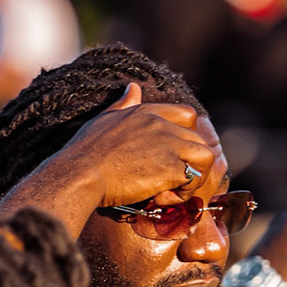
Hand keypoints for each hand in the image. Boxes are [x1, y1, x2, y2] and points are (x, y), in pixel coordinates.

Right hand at [55, 83, 224, 208]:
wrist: (81, 173)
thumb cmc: (85, 151)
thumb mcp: (104, 119)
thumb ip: (122, 104)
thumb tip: (133, 87)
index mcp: (146, 112)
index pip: (187, 114)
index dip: (186, 135)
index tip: (172, 154)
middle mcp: (162, 125)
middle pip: (199, 138)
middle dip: (192, 161)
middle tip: (174, 179)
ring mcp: (169, 146)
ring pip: (206, 156)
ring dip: (195, 175)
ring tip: (175, 190)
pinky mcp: (171, 168)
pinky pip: (194, 179)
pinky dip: (184, 193)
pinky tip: (163, 198)